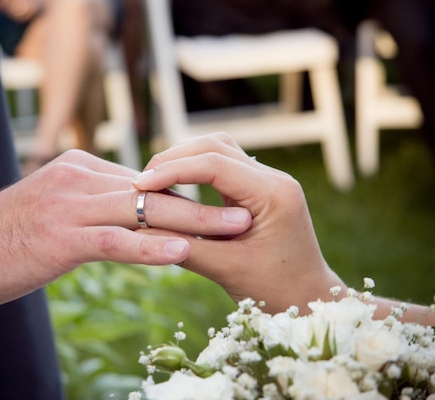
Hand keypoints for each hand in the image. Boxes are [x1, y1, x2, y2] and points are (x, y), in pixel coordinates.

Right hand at [0, 149, 250, 315]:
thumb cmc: (2, 238)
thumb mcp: (52, 212)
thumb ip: (88, 207)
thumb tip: (124, 216)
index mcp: (80, 169)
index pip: (145, 181)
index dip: (185, 199)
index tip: (220, 210)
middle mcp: (80, 178)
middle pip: (155, 191)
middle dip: (205, 204)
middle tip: (248, 214)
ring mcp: (71, 205)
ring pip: (145, 211)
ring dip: (196, 222)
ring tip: (238, 230)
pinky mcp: (61, 235)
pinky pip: (116, 239)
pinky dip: (152, 247)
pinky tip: (183, 254)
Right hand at [132, 133, 344, 313]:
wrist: (306, 299)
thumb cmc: (272, 291)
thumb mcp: (225, 269)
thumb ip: (183, 245)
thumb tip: (141, 227)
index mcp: (273, 194)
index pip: (214, 165)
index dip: (172, 171)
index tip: (140, 186)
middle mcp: (274, 178)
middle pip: (215, 147)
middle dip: (174, 159)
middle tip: (141, 182)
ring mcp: (268, 180)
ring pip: (218, 149)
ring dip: (184, 159)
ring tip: (154, 181)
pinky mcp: (259, 188)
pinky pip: (223, 165)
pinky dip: (195, 169)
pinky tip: (175, 185)